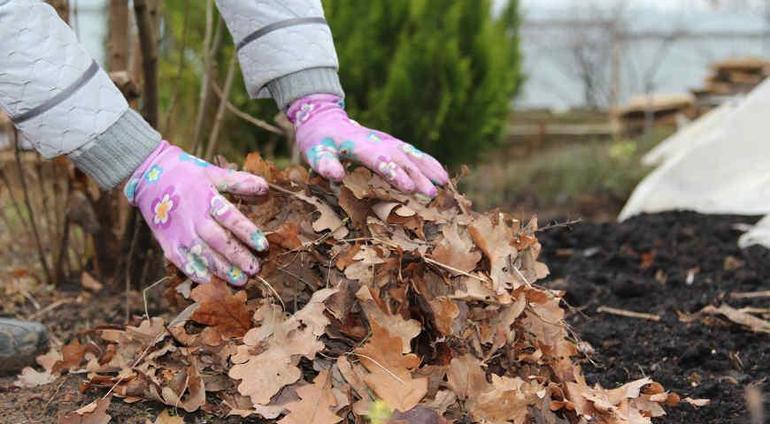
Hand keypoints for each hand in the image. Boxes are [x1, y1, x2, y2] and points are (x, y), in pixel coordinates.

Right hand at [124, 142, 268, 285]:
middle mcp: (193, 218)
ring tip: (240, 280)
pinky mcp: (168, 243)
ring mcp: (179, 232)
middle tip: (255, 269)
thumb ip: (239, 182)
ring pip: (203, 255)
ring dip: (222, 269)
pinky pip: (182, 262)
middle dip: (238, 257)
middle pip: (218, 241)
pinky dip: (195, 272)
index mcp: (206, 199)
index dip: (248, 233)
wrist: (149, 176)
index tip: (263, 246)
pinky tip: (210, 281)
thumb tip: (266, 189)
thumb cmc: (187, 174)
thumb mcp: (213, 173)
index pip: (230, 218)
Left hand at [287, 94, 448, 196]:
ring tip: (444, 183)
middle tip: (432, 194)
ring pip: (411, 154)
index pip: (379, 159)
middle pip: (400, 158)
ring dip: (428, 168)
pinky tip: (441, 174)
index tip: (409, 188)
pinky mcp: (391, 143)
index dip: (394, 173)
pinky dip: (428, 162)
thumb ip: (325, 163)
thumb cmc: (318, 141)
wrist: (325, 118)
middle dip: (417, 176)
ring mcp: (386, 141)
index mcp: (358, 145)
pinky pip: (413, 152)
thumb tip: (336, 175)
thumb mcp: (315, 152)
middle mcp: (377, 141)